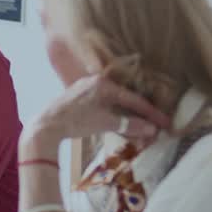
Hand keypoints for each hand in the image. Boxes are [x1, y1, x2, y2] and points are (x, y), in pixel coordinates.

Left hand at [21, 73, 172, 156]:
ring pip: (113, 101)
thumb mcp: (105, 123)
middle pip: (125, 98)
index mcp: (104, 84)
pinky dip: (113, 113)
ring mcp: (85, 88)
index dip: (151, 113)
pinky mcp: (78, 97)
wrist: (46, 126)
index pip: (134, 99)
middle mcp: (95, 81)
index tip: (165, 123)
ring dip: (126, 114)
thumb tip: (152, 130)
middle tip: (155, 124)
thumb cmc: (76, 121)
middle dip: (140, 112)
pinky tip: (117, 121)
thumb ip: (129, 125)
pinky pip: (103, 103)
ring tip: (140, 125)